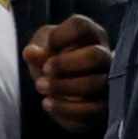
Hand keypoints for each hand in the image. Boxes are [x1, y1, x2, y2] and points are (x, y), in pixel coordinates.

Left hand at [23, 14, 112, 133]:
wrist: (64, 86)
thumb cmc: (55, 59)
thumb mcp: (43, 49)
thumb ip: (37, 49)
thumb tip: (30, 53)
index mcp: (92, 34)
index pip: (81, 26)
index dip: (59, 36)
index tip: (48, 46)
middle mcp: (105, 56)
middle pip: (94, 55)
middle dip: (64, 64)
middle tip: (45, 69)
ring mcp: (107, 82)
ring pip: (95, 84)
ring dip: (62, 87)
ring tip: (40, 86)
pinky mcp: (103, 107)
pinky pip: (90, 111)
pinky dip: (65, 109)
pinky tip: (47, 103)